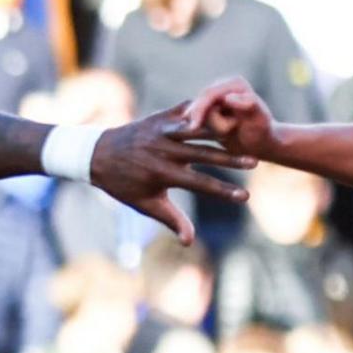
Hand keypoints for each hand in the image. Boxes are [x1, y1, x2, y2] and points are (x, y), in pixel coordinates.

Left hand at [90, 102, 254, 243]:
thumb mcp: (145, 204)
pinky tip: (226, 113)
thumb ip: (171, 220)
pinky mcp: (160, 117)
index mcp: (161, 174)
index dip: (224, 191)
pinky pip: (187, 111)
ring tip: (244, 132)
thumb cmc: (123, 184)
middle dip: (231, 159)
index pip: (199, 184)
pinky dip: (205, 111)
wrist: (97, 153)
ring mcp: (162, 131)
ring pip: (198, 129)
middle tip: (256, 162)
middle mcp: (163, 150)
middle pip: (204, 155)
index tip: (246, 197)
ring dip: (222, 131)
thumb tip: (189, 241)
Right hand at [186, 76, 278, 157]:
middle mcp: (223, 87)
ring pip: (197, 114)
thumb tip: (228, 98)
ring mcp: (215, 98)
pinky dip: (202, 129)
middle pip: (199, 104)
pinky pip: (197, 120)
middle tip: (225, 135)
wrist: (261, 143)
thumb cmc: (262, 131)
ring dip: (209, 127)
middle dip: (207, 122)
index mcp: (234, 83)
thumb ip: (247, 104)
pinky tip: (211, 134)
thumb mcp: (258, 119)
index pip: (209, 94)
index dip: (200, 109)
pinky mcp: (208, 110)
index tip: (194, 127)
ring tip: (229, 133)